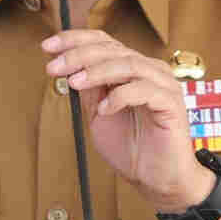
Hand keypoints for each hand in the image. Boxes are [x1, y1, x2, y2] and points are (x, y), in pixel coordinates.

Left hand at [42, 30, 206, 210]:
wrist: (155, 179)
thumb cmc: (130, 147)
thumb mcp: (97, 114)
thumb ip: (88, 90)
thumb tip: (66, 66)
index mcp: (132, 68)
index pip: (104, 42)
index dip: (75, 40)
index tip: (47, 47)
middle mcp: (150, 70)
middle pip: (113, 50)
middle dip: (79, 55)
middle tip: (54, 67)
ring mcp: (163, 84)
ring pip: (128, 64)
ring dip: (96, 71)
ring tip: (74, 83)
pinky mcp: (172, 103)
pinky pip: (144, 90)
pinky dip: (119, 96)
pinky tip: (103, 110)